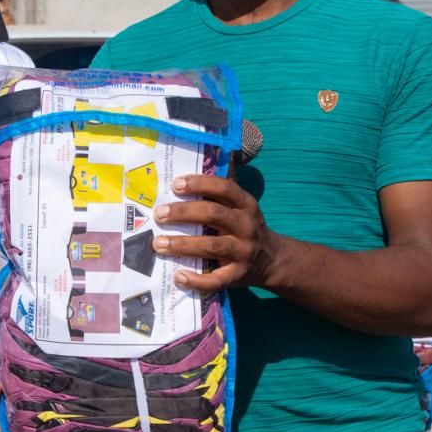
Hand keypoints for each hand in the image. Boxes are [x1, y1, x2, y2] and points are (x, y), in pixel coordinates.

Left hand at [151, 174, 282, 292]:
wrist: (272, 260)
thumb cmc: (245, 227)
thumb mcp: (242, 206)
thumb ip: (223, 189)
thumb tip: (210, 152)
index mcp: (246, 205)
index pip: (224, 188)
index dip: (200, 184)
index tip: (176, 184)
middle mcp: (246, 226)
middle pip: (213, 214)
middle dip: (183, 212)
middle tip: (159, 214)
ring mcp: (243, 252)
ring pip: (211, 246)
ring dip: (182, 244)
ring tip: (158, 243)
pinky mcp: (237, 275)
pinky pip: (216, 279)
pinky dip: (196, 279)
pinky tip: (178, 276)